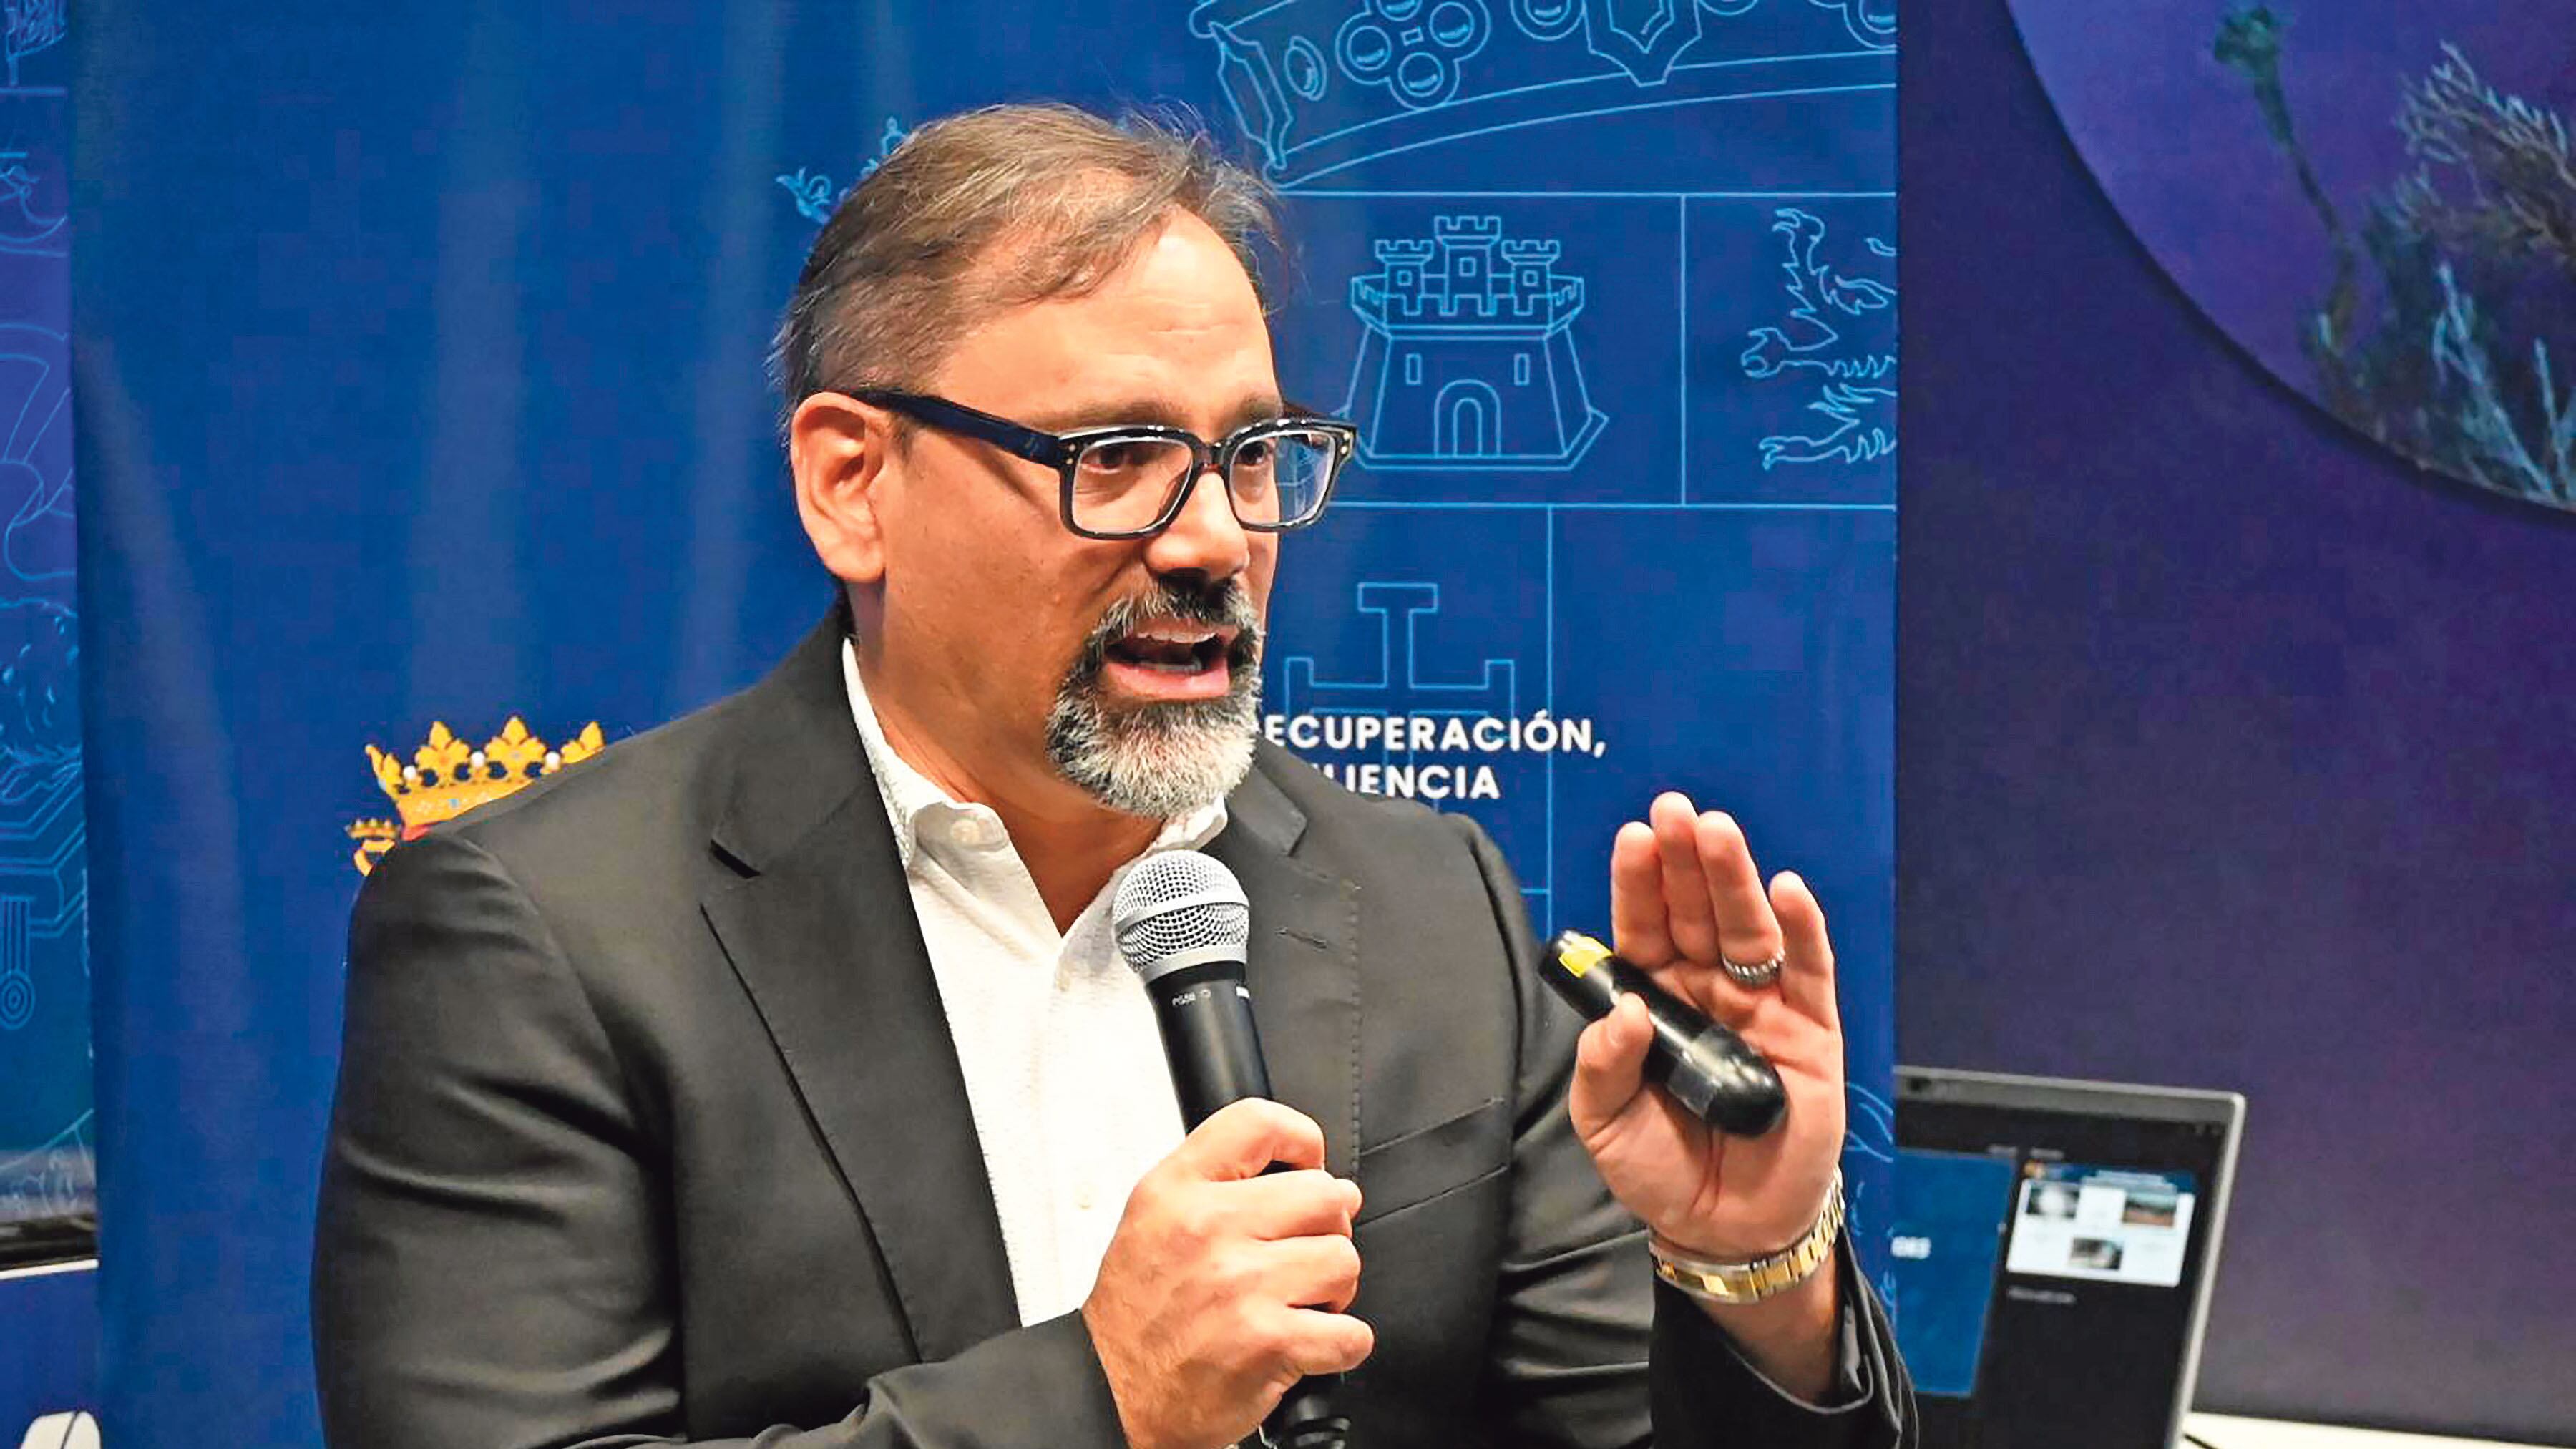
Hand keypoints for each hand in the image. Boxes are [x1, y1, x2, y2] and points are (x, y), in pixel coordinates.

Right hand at [1081, 1099, 1373, 1448]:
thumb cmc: (1136, 1313)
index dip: (1301, 1139)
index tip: (1309, 1163)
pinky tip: (1307, 1343)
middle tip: (1304, 1252)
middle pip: (1325, 1194)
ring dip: (1334, 1290)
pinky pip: (1351, 1332)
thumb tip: (1303, 1170)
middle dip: (1328, 1228)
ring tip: (1298, 1302)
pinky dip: (1341, 1345)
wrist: (1110, 1393)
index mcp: (1177, 1192)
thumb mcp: (1152, 1219)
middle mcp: (1209, 1230)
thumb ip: (1215, 1181)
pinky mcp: (1268, 1342)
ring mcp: (1242, 1286)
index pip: (1259, 1123)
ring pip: (1344, 1261)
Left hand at [1570, 792, 1846, 1264]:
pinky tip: (1788, 890)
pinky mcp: (1810, 1032)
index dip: (1639, 884)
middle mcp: (1705, 989)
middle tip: (1675, 811)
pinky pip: (1808, 972)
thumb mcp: (1606, 1124)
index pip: (1643, 928)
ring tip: (1718, 833)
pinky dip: (1802, 929)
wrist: (1725, 1226)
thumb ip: (1602, 1067)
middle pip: (1696, 913)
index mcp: (1652, 998)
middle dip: (1685, 861)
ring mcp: (1760, 1006)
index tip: (1634, 838)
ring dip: (1734, 879)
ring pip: (1747, 930)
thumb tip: (1624, 1010)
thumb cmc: (1660, 1168)